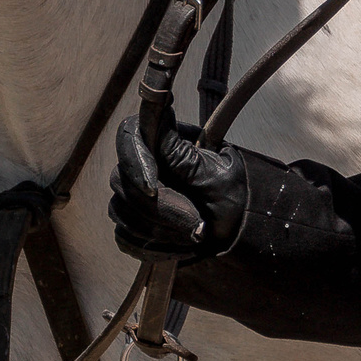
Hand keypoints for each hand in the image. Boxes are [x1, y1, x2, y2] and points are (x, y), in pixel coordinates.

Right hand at [109, 117, 246, 262]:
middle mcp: (144, 166)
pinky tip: (180, 247)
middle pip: (121, 181)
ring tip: (195, 234)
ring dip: (159, 231)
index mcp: (163, 143)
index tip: (153, 187)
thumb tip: (159, 112)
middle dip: (157, 207)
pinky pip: (125, 238)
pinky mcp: (134, 225)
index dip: (136, 162)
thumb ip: (181, 153)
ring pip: (120, 212)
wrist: (239, 228)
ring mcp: (136, 196)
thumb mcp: (213, 172)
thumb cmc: (231, 194)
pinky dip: (152, 248)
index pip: (129, 137)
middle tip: (195, 220)